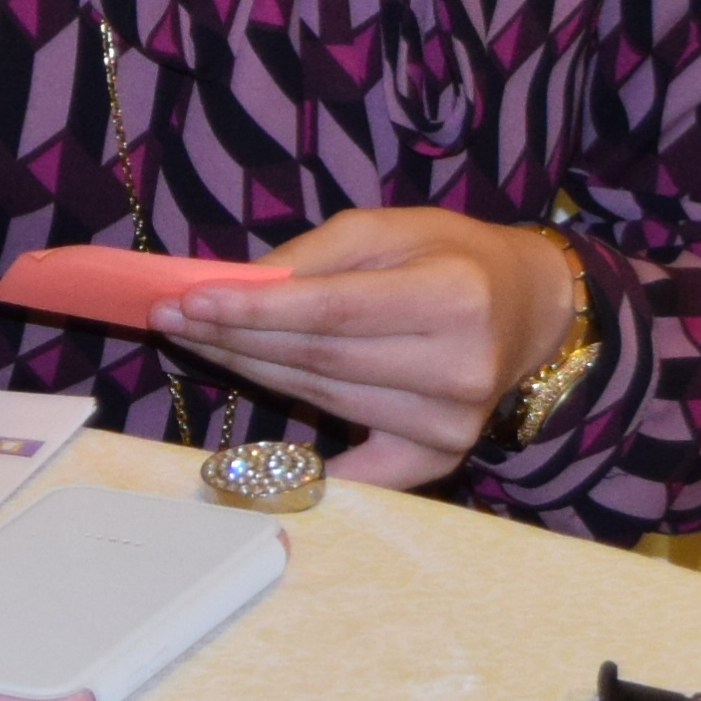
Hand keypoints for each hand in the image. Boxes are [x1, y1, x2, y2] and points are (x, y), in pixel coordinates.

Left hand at [157, 207, 580, 486]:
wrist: (527, 310)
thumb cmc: (453, 259)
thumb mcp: (391, 228)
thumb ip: (316, 257)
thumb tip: (238, 288)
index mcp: (453, 297)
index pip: (331, 312)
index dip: (254, 310)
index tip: (188, 300)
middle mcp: (459, 369)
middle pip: (319, 361)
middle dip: (236, 338)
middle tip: (173, 318)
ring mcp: (450, 425)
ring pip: (322, 402)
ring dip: (253, 374)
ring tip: (202, 343)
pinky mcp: (438, 459)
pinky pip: (353, 472)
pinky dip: (299, 460)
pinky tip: (244, 447)